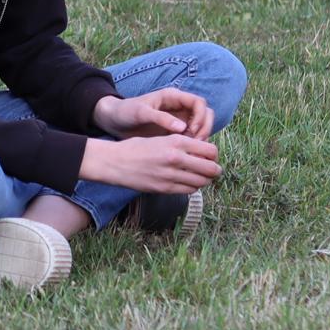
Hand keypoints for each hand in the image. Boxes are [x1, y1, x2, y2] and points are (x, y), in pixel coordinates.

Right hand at [79, 134, 221, 193]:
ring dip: (204, 180)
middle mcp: (176, 158)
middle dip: (215, 170)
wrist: (115, 162)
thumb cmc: (137, 148)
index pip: (210, 150)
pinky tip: (187, 182)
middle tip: (213, 170)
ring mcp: (171, 175)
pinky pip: (189, 190)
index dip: (214, 155)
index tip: (210, 157)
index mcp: (176, 141)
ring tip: (200, 177)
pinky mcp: (165, 188)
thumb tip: (203, 152)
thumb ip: (182, 144)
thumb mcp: (161, 138)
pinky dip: (192, 187)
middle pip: (211, 168)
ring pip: (202, 182)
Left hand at [92, 89, 215, 142]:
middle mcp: (179, 107)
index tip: (193, 131)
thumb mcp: (140, 113)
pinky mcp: (175, 131)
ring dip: (200, 138)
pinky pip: (191, 137)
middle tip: (195, 144)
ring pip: (200, 127)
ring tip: (190, 151)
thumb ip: (160, 118)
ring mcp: (178, 119)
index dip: (201, 117)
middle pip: (205, 114)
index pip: (199, 103)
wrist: (113, 120)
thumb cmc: (125, 112)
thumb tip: (182, 128)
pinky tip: (184, 154)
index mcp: (173, 97)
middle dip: (204, 128)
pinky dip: (192, 144)